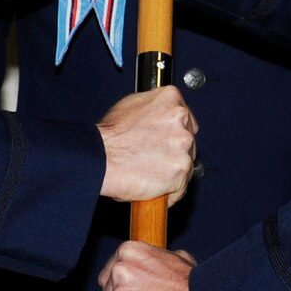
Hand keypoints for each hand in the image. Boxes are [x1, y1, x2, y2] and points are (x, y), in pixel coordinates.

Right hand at [97, 86, 197, 203]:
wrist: (100, 159)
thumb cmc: (109, 137)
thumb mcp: (131, 106)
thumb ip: (154, 109)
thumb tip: (160, 116)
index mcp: (170, 99)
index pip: (186, 118)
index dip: (175, 133)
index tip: (167, 142)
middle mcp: (181, 119)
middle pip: (189, 141)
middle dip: (175, 152)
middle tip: (155, 158)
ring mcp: (183, 145)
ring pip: (187, 164)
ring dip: (172, 172)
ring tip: (150, 173)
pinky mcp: (181, 170)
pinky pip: (181, 186)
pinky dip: (169, 192)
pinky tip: (153, 186)